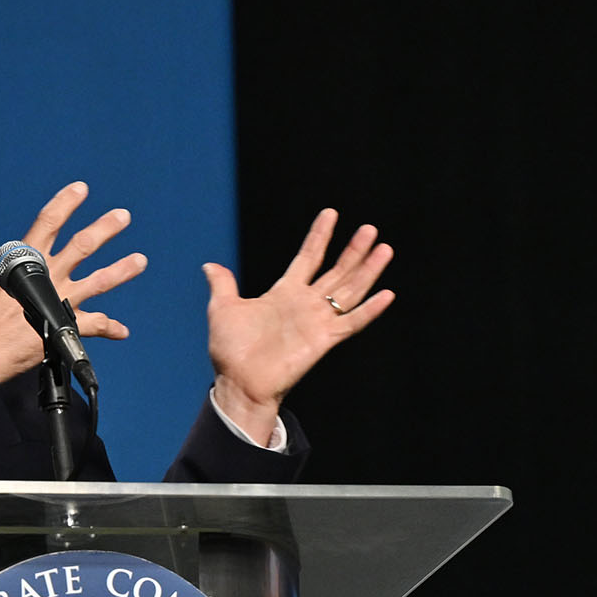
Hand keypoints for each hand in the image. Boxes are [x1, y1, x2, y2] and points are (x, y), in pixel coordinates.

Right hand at [0, 183, 146, 384]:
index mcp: (26, 260)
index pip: (49, 222)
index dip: (65, 203)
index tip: (81, 189)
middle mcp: (49, 276)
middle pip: (83, 245)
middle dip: (105, 229)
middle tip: (123, 216)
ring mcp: (60, 300)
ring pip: (99, 281)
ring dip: (121, 270)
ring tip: (141, 260)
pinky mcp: (65, 326)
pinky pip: (95, 326)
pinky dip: (110, 328)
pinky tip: (122, 330)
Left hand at [205, 209, 394, 440]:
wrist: (239, 382)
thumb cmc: (231, 350)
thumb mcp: (223, 309)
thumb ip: (223, 285)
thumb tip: (210, 265)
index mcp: (284, 292)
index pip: (308, 257)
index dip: (320, 235)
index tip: (331, 214)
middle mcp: (306, 303)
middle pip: (337, 271)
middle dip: (354, 250)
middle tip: (370, 229)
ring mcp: (317, 321)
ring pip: (350, 290)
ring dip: (368, 271)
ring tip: (384, 250)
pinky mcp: (324, 339)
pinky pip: (352, 322)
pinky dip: (370, 310)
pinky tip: (386, 294)